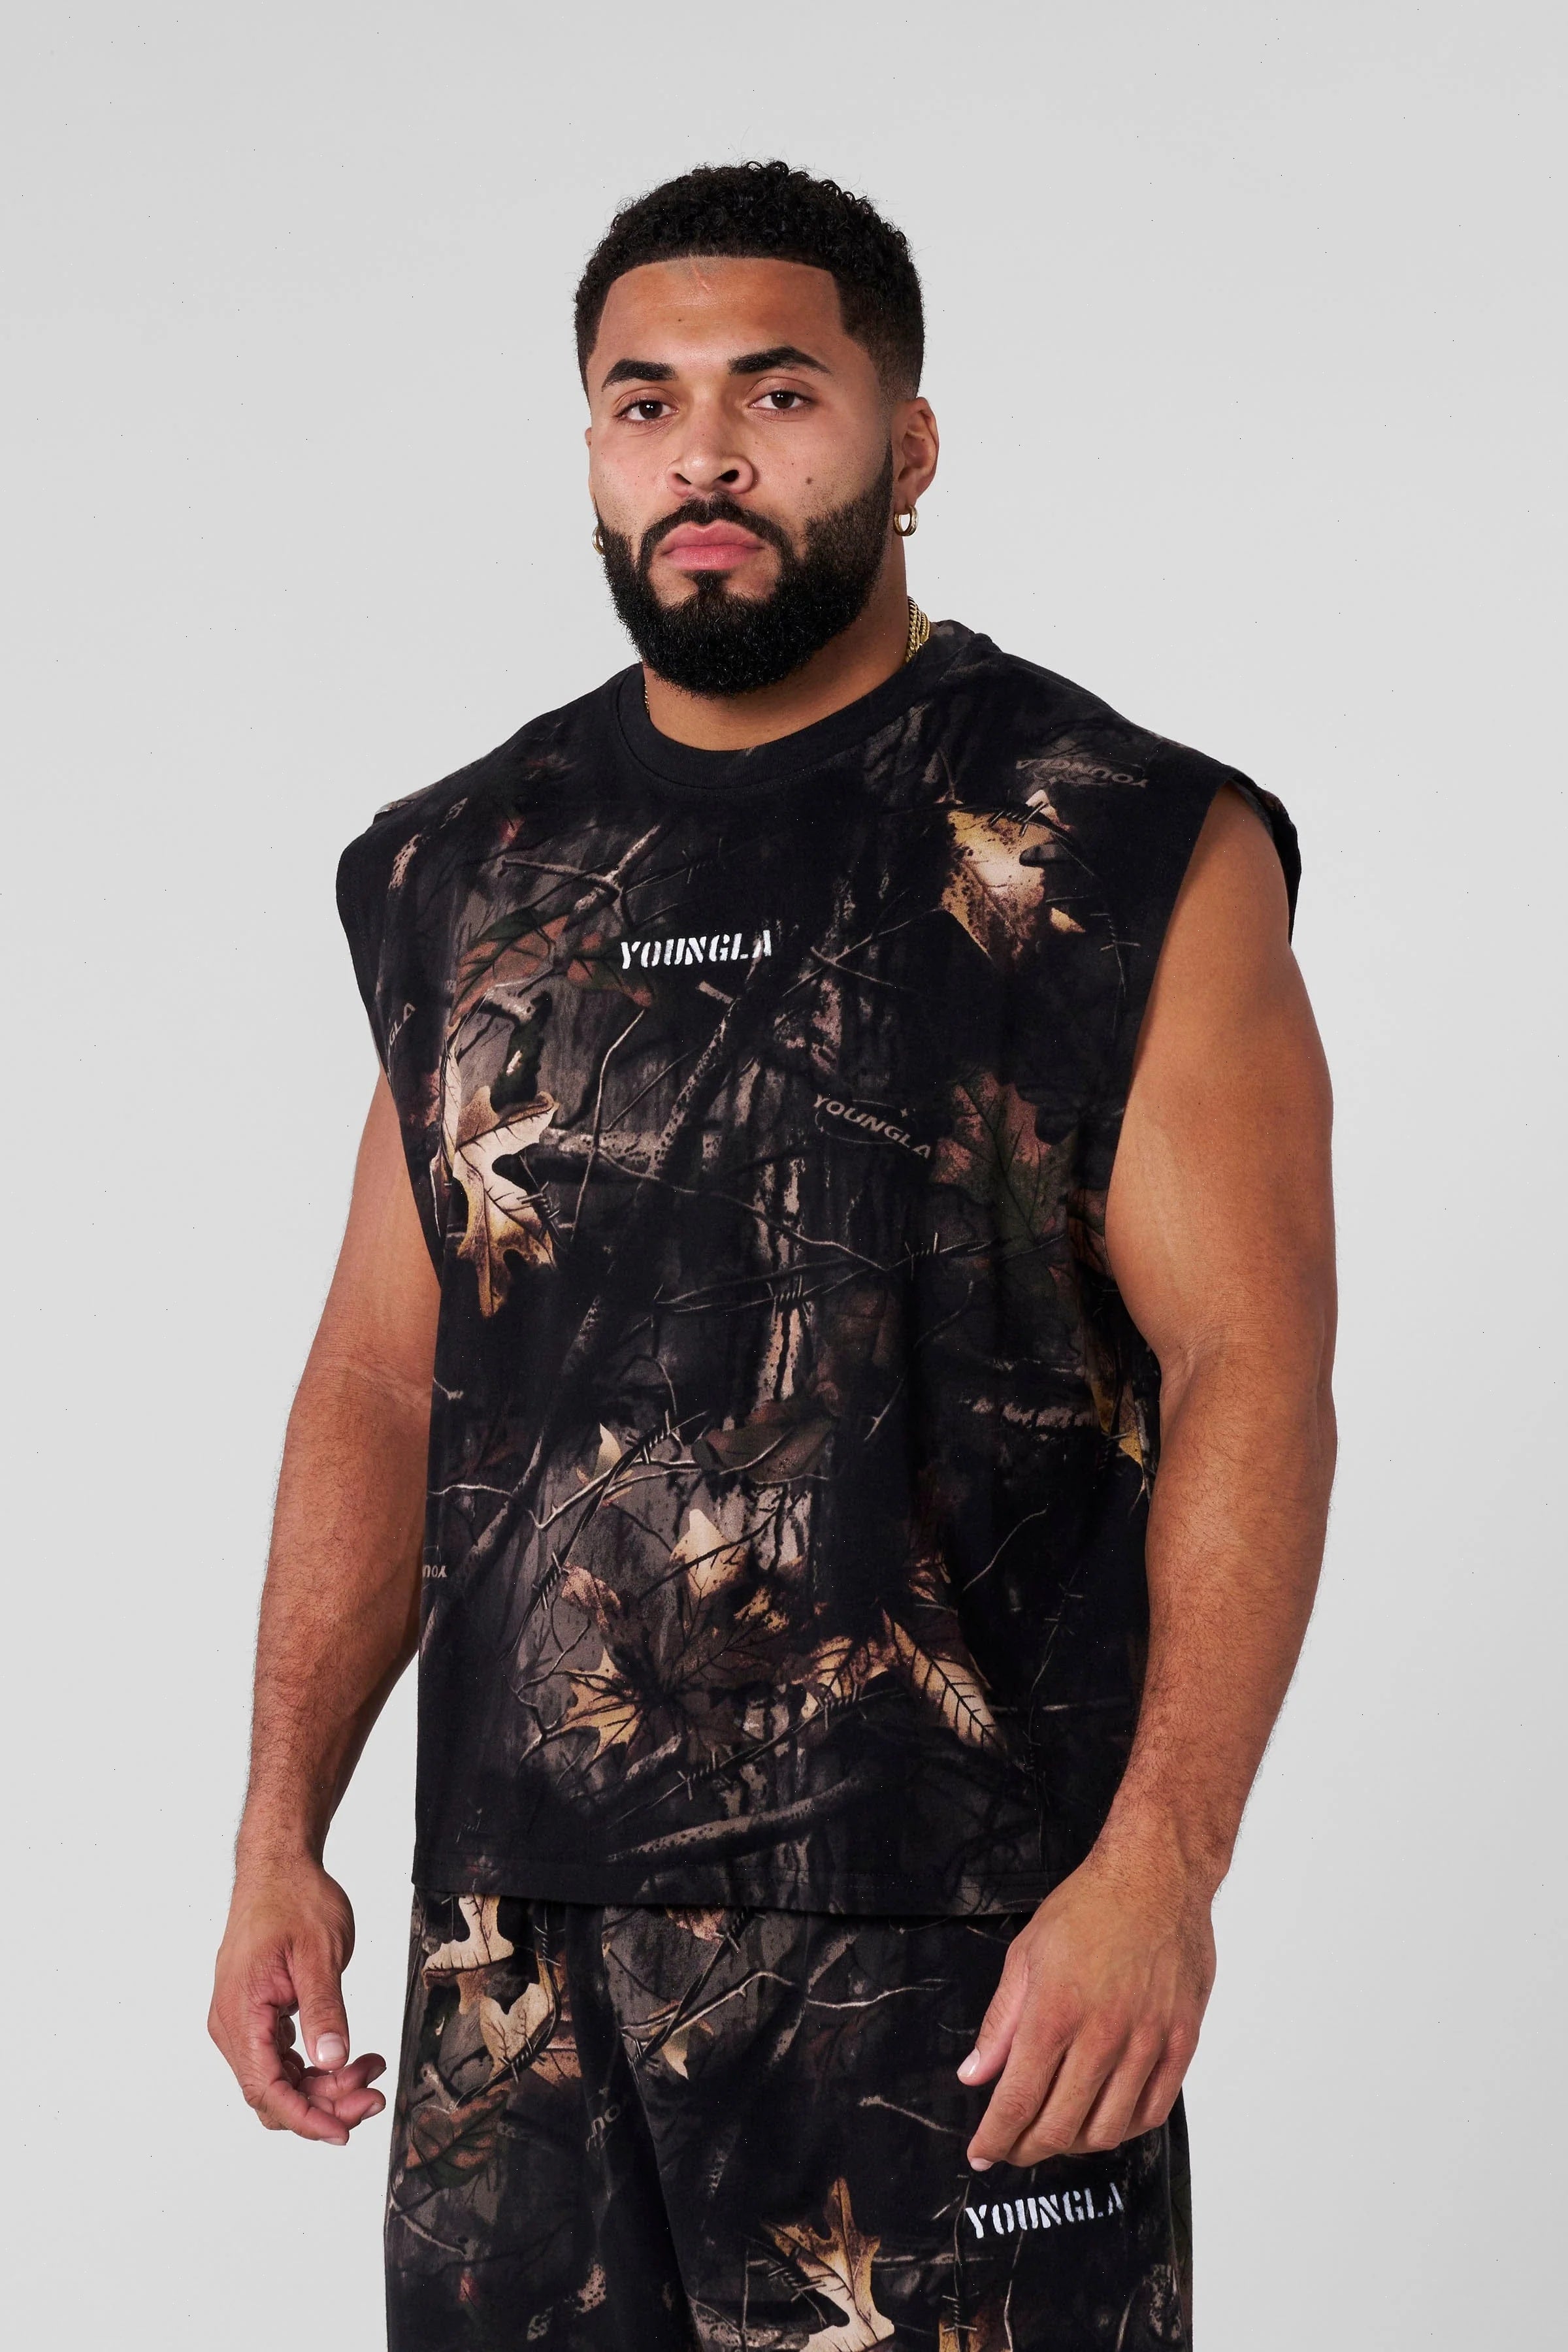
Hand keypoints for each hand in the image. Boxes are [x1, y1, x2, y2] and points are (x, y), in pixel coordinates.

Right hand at [209, 1859, 386, 2144]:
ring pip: (280, 2078)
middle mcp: (232, 2024)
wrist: (278, 1866)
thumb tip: (332, 2059)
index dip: (306, 2118)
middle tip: (373, 2094)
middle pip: (274, 2092)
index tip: (343, 2131)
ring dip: (324, 2085)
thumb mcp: (320, 1953)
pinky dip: (316, 2064)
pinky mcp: (255, 2014)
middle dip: (325, 2103)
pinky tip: (350, 2056)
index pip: (267, 2089)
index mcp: (241, 2013)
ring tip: (370, 2069)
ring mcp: (241, 2021)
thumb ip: (324, 2009)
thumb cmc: (295, 1900)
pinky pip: (281, 2057)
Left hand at [959, 1838, 1215, 2167]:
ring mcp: (1146, 2042)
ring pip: (1107, 2129)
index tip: (981, 2153)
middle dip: (1027, 2148)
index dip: (996, 2137)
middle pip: (1060, 2126)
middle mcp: (1102, 2035)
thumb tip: (976, 2074)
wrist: (1155, 1876)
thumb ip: (1000, 2022)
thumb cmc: (1088, 1907)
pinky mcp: (1180, 2041)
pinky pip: (1153, 2110)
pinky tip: (1106, 2117)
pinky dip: (1125, 2127)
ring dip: (1074, 2144)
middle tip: (1012, 2147)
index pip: (1018, 2099)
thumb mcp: (1025, 1956)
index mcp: (1055, 2011)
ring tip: (1055, 2133)